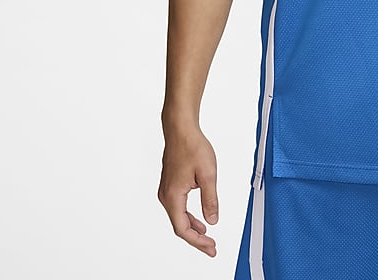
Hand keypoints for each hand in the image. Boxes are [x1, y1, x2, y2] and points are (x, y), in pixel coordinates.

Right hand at [157, 125, 219, 256]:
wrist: (181, 129)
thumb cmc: (192, 147)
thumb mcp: (208, 174)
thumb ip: (210, 200)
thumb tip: (212, 221)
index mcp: (173, 197)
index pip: (183, 229)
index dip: (197, 242)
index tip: (211, 247)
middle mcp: (166, 196)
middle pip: (179, 226)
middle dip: (196, 238)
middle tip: (211, 247)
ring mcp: (166, 190)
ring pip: (178, 217)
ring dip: (192, 228)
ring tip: (206, 236)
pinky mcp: (170, 185)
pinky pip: (178, 207)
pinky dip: (188, 217)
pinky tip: (198, 219)